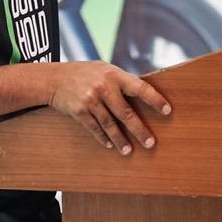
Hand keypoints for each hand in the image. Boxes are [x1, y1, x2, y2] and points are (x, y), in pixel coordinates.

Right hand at [47, 61, 170, 154]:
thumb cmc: (84, 73)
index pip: (140, 88)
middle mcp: (104, 87)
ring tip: (129, 151)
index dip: (155, 100)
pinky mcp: (80, 111)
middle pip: (126, 113)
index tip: (167, 111)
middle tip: (150, 143)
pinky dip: (103, 138)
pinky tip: (110, 145)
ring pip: (110, 125)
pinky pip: (95, 128)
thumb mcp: (104, 70)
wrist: (54, 78)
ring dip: (121, 140)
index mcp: (114, 74)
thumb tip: (143, 95)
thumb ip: (121, 81)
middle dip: (139, 130)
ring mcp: (91, 100)